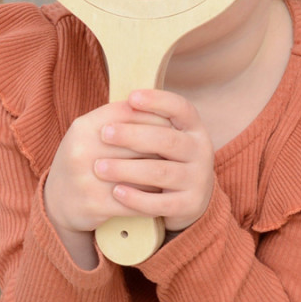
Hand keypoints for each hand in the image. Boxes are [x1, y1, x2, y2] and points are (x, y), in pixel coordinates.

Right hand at [45, 100, 172, 236]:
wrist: (57, 201)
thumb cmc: (88, 158)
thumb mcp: (96, 132)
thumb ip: (125, 117)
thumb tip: (167, 112)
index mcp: (85, 125)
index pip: (133, 113)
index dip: (159, 119)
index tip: (175, 126)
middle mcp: (82, 149)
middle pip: (140, 143)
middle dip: (163, 148)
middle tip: (180, 152)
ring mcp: (85, 178)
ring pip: (141, 172)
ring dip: (161, 174)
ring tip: (174, 172)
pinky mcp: (93, 204)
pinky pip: (135, 199)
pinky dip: (151, 198)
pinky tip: (162, 195)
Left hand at [93, 89, 214, 232]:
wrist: (190, 200)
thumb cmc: (167, 160)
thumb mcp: (165, 137)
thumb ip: (147, 123)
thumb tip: (119, 105)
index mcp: (194, 128)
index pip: (181, 108)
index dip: (158, 101)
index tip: (131, 97)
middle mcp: (201, 151)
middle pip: (167, 140)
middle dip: (134, 136)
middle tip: (105, 133)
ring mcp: (197, 179)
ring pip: (161, 172)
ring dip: (128, 169)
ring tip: (99, 167)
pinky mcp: (190, 204)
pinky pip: (161, 203)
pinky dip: (136, 198)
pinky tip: (116, 192)